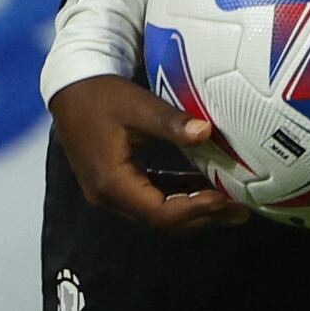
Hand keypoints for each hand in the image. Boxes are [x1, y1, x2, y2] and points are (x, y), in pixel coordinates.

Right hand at [52, 75, 243, 234]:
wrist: (69, 88)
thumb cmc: (101, 95)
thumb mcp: (137, 105)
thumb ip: (171, 122)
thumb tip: (207, 132)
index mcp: (112, 183)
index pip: (159, 213)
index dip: (195, 210)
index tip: (225, 199)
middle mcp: (109, 197)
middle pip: (160, 222)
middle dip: (201, 217)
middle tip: (239, 210)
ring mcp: (110, 194)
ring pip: (157, 214)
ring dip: (192, 211)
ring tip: (229, 203)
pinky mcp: (116, 184)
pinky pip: (151, 199)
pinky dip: (178, 197)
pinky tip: (203, 188)